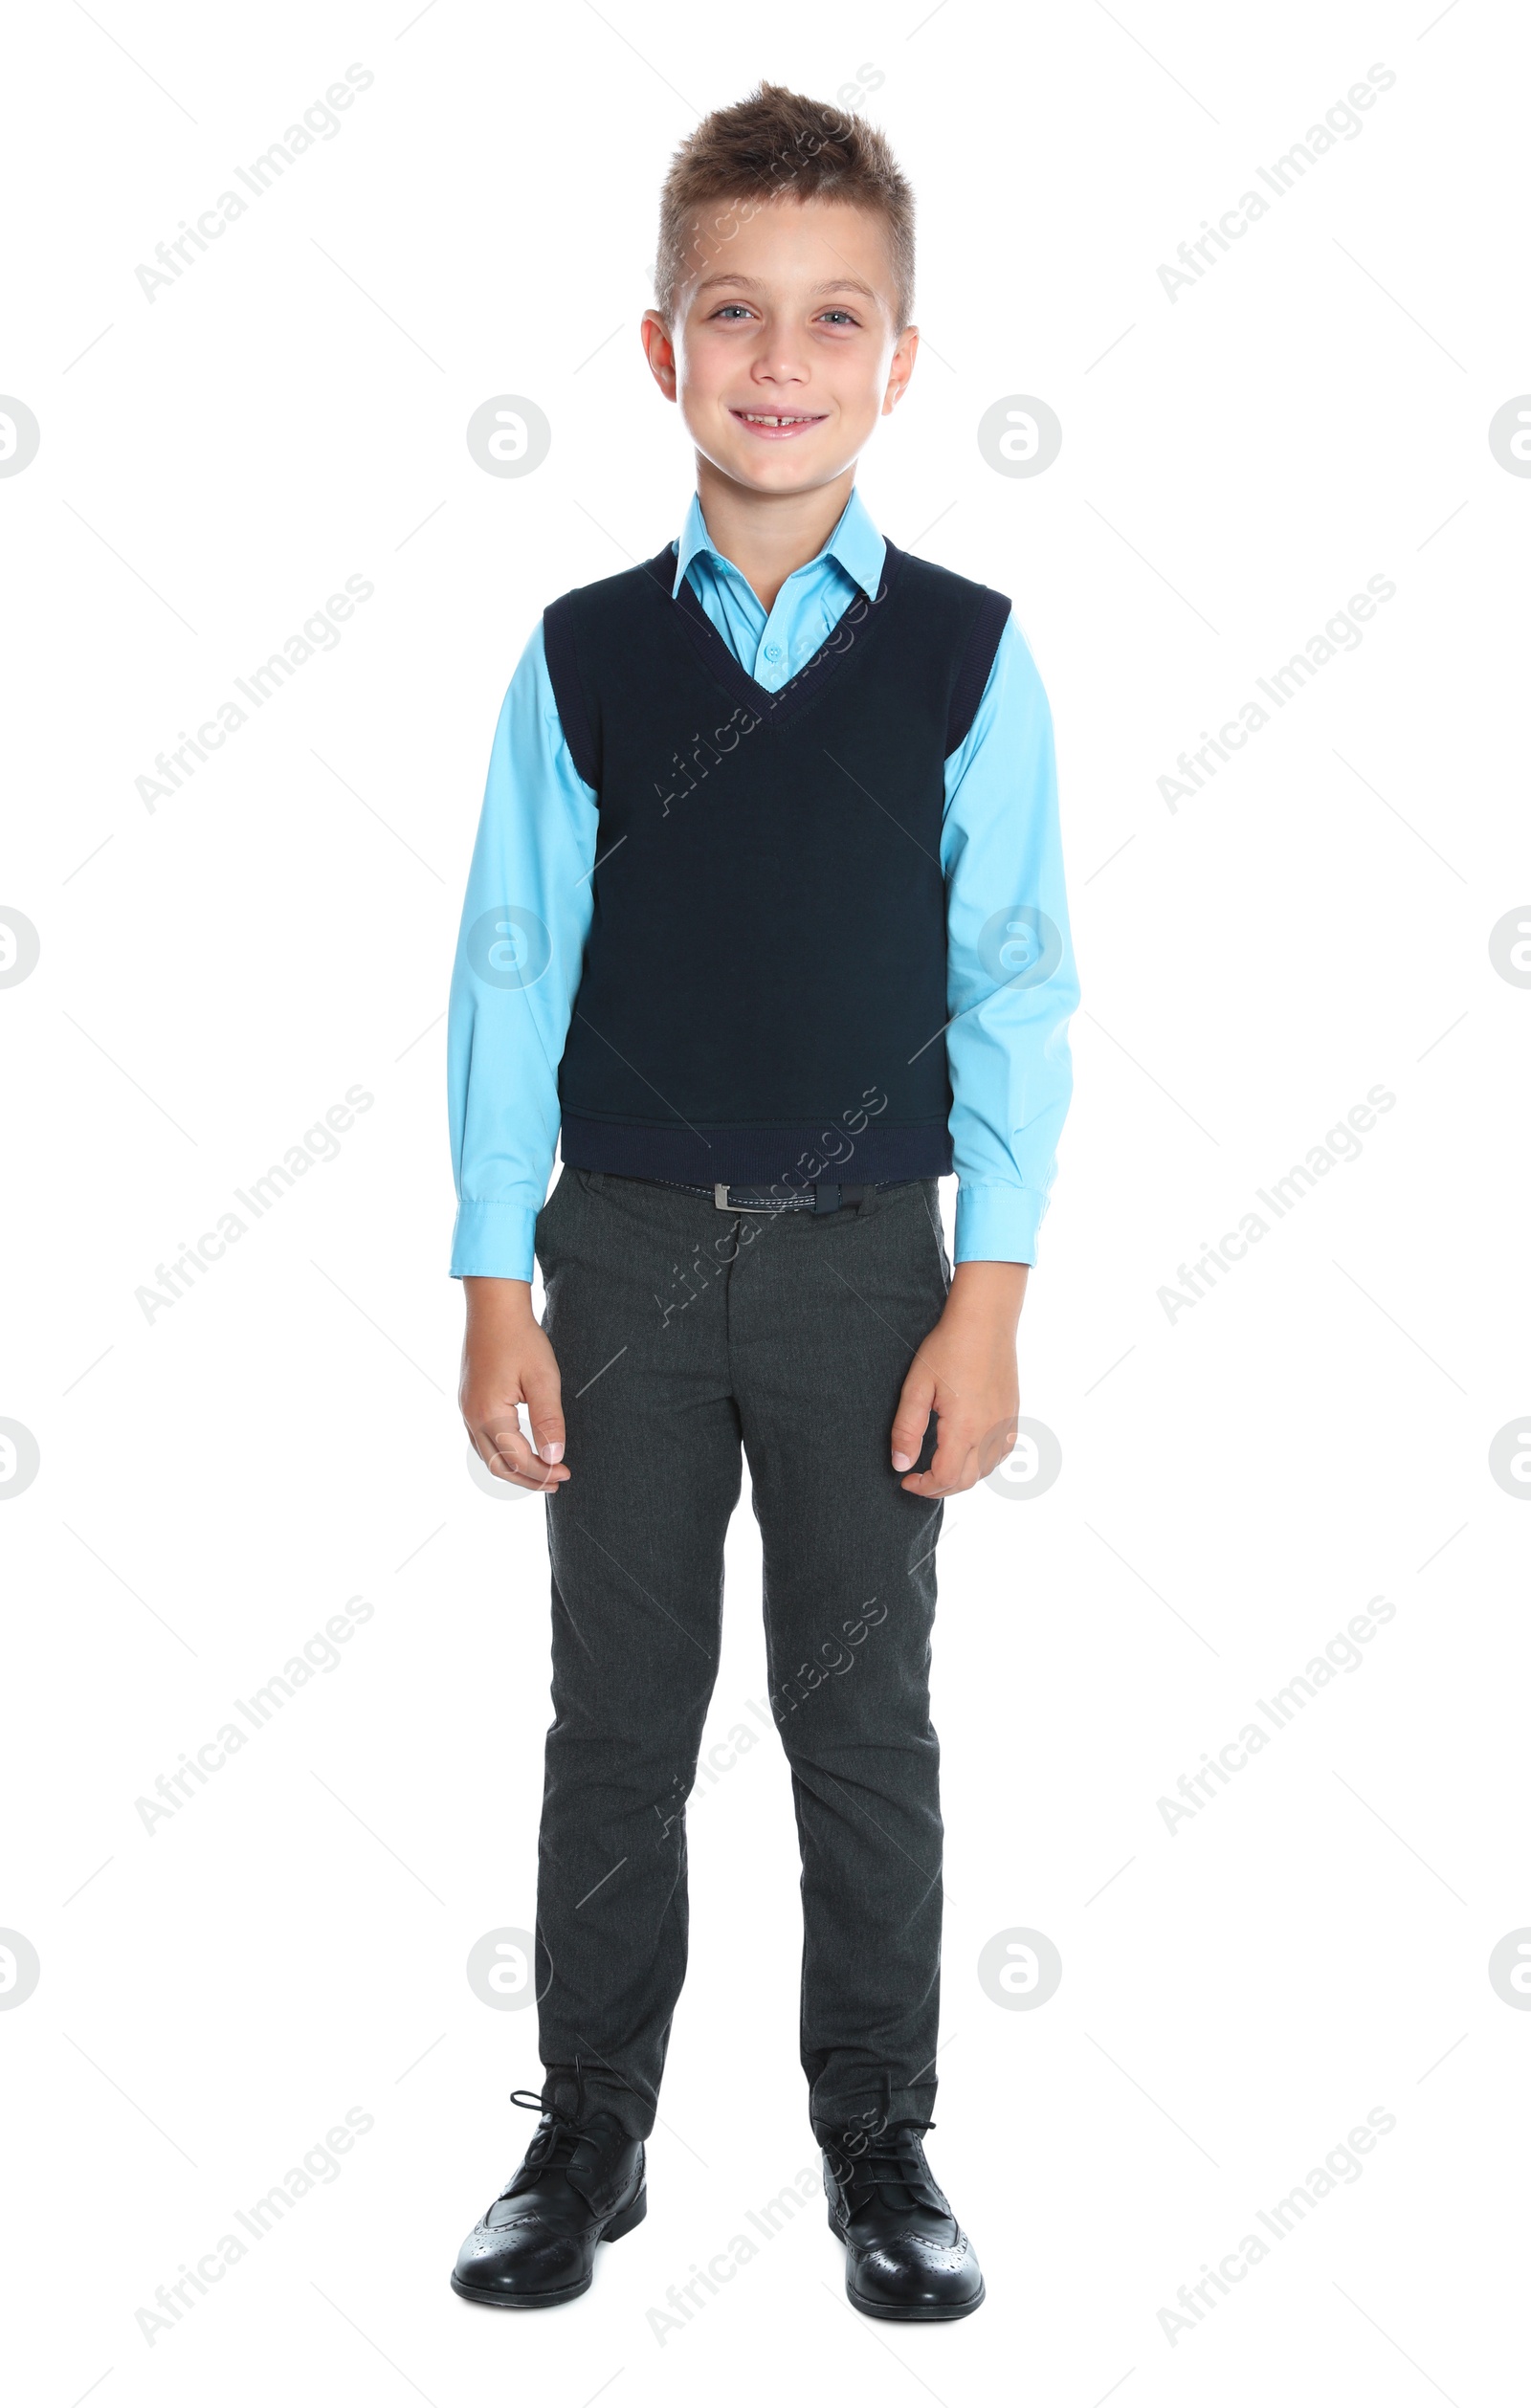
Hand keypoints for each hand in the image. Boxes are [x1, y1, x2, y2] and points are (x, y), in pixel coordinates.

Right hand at [460, 1276, 569, 1489]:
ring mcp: (466, 1409)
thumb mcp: (543, 1379)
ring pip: (487, 1455)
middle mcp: (471, 1417)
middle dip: (528, 1479)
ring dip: (514, 1469)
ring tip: (542, 1471)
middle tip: (556, 1481)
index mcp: (489, 1414)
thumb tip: (553, 1458)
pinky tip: (521, 1449)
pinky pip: (481, 1440)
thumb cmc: (520, 1339)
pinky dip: (502, 1453)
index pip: (517, 1459)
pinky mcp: (467, 1401)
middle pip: (498, 1466)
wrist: (493, 1308)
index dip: (542, 1472)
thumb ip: (548, 1421)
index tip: (566, 1473)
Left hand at [890, 1261, 1028, 1496]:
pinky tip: (967, 1453)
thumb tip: (901, 1466)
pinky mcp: (1013, 1414)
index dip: (923, 1487)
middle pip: (966, 1481)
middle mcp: (990, 1432)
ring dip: (961, 1478)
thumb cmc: (948, 1348)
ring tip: (938, 1468)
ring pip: (986, 1471)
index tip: (905, 1480)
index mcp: (965, 1429)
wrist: (985, 1321)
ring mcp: (1005, 1424)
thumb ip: (907, 1430)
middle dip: (939, 1488)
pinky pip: (1001, 1454)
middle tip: (917, 1480)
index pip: (945, 1478)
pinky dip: (982, 1464)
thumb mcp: (917, 1387)